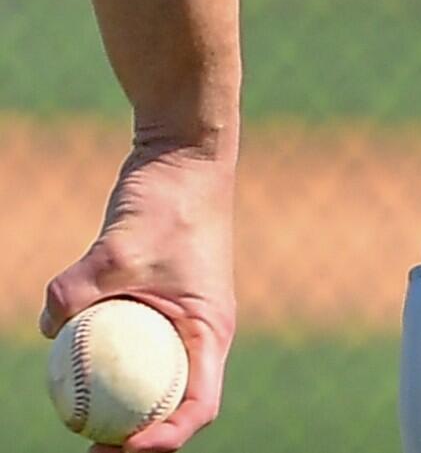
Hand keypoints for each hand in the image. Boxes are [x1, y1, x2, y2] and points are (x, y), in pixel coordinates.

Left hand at [41, 142, 236, 452]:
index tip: (126, 444)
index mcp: (209, 331)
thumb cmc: (169, 203)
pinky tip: (64, 346)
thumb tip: (46, 327)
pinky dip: (95, 353)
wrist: (179, 160)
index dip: (166, 436)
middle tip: (88, 448)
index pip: (198, 404)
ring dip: (113, 399)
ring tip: (72, 416)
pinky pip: (120, 344)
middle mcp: (195, 334)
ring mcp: (172, 321)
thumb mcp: (120, 248)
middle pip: (169, 402)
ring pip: (143, 376)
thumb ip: (80, 289)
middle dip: (131, 434)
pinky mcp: (147, 304)